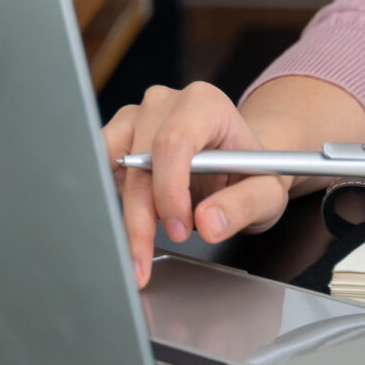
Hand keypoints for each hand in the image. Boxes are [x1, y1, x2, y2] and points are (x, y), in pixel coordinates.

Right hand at [104, 81, 295, 287]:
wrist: (238, 166)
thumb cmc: (252, 173)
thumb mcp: (267, 193)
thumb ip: (243, 205)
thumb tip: (208, 222)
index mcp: (205, 104)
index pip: (173, 142)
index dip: (169, 190)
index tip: (180, 230)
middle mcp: (165, 104)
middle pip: (139, 162)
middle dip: (141, 217)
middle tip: (149, 259)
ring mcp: (136, 118)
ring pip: (111, 167)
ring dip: (121, 213)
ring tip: (138, 250)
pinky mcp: (117, 138)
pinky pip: (97, 170)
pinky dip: (108, 203)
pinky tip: (129, 226)